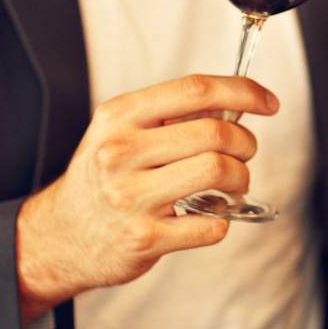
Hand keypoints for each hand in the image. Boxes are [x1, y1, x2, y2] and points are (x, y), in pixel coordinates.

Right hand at [15, 74, 278, 321]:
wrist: (59, 236)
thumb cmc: (102, 177)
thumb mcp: (120, 131)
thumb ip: (170, 114)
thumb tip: (238, 103)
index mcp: (119, 116)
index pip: (196, 90)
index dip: (242, 91)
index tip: (268, 101)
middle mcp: (121, 152)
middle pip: (215, 133)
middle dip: (245, 142)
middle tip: (244, 152)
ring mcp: (131, 197)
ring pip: (218, 171)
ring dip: (241, 178)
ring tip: (232, 183)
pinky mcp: (144, 238)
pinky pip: (211, 225)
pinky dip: (223, 219)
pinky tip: (209, 215)